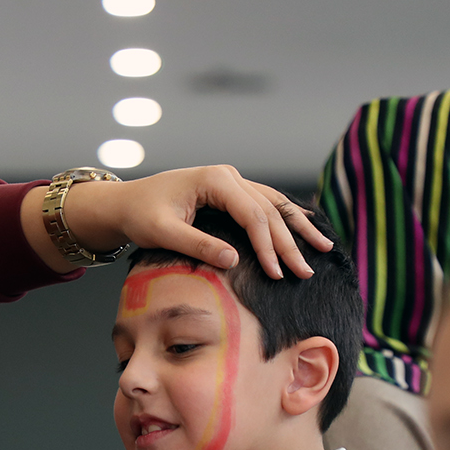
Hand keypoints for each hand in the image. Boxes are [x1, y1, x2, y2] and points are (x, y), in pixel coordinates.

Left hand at [24, 166, 332, 279]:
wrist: (125, 202)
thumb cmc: (140, 216)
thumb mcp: (163, 233)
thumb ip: (197, 245)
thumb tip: (234, 260)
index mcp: (214, 180)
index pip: (252, 214)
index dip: (268, 246)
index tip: (276, 274)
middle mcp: (227, 176)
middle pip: (269, 210)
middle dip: (290, 243)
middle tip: (306, 272)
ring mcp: (231, 181)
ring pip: (274, 204)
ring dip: (298, 228)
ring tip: (324, 249)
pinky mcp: (230, 191)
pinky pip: (265, 204)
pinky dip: (286, 219)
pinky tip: (305, 231)